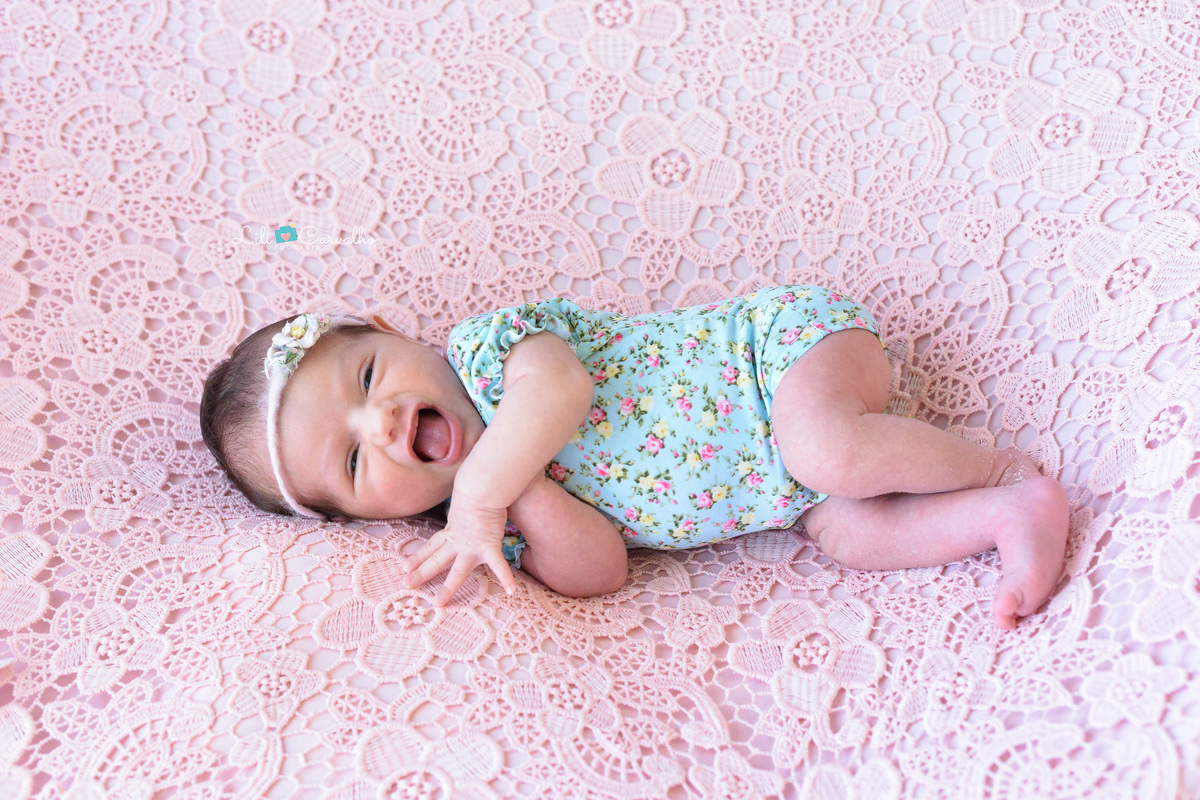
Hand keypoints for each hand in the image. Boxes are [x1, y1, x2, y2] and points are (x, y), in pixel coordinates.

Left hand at [401, 492, 517, 605]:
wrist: (481, 487)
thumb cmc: (476, 489)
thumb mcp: (464, 501)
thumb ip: (464, 508)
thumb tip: (468, 503)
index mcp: (452, 530)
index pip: (431, 546)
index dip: (418, 556)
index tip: (405, 566)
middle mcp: (458, 541)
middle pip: (436, 560)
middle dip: (421, 573)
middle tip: (405, 584)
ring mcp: (472, 546)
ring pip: (456, 571)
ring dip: (447, 588)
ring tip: (439, 602)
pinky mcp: (489, 546)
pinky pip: (498, 565)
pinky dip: (505, 578)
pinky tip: (511, 591)